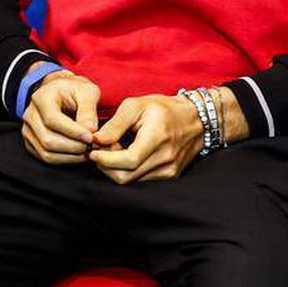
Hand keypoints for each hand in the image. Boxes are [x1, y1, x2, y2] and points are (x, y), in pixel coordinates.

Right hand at [20, 69, 101, 164]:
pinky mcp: (31, 143)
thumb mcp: (87, 91)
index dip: (73, 131)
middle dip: (73, 146)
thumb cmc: (74, 91)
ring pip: (46, 152)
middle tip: (92, 145)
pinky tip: (78, 154)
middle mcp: (30, 115)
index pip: (52, 120)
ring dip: (70, 156)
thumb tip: (90, 131)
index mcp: (41, 98)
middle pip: (48, 139)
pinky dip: (65, 159)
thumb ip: (88, 110)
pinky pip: (46, 157)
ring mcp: (28, 130)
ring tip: (87, 150)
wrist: (62, 93)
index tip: (91, 137)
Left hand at [86, 94, 205, 183]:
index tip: (93, 151)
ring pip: (132, 181)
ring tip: (113, 151)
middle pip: (126, 176)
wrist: (194, 119)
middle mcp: (165, 158)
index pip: (128, 160)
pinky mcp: (169, 176)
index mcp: (157, 137)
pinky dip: (128, 171)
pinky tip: (125, 156)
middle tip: (99, 150)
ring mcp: (169, 170)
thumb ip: (115, 124)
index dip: (106, 160)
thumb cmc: (162, 108)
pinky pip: (141, 180)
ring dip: (115, 169)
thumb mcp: (136, 105)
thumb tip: (96, 140)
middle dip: (106, 166)